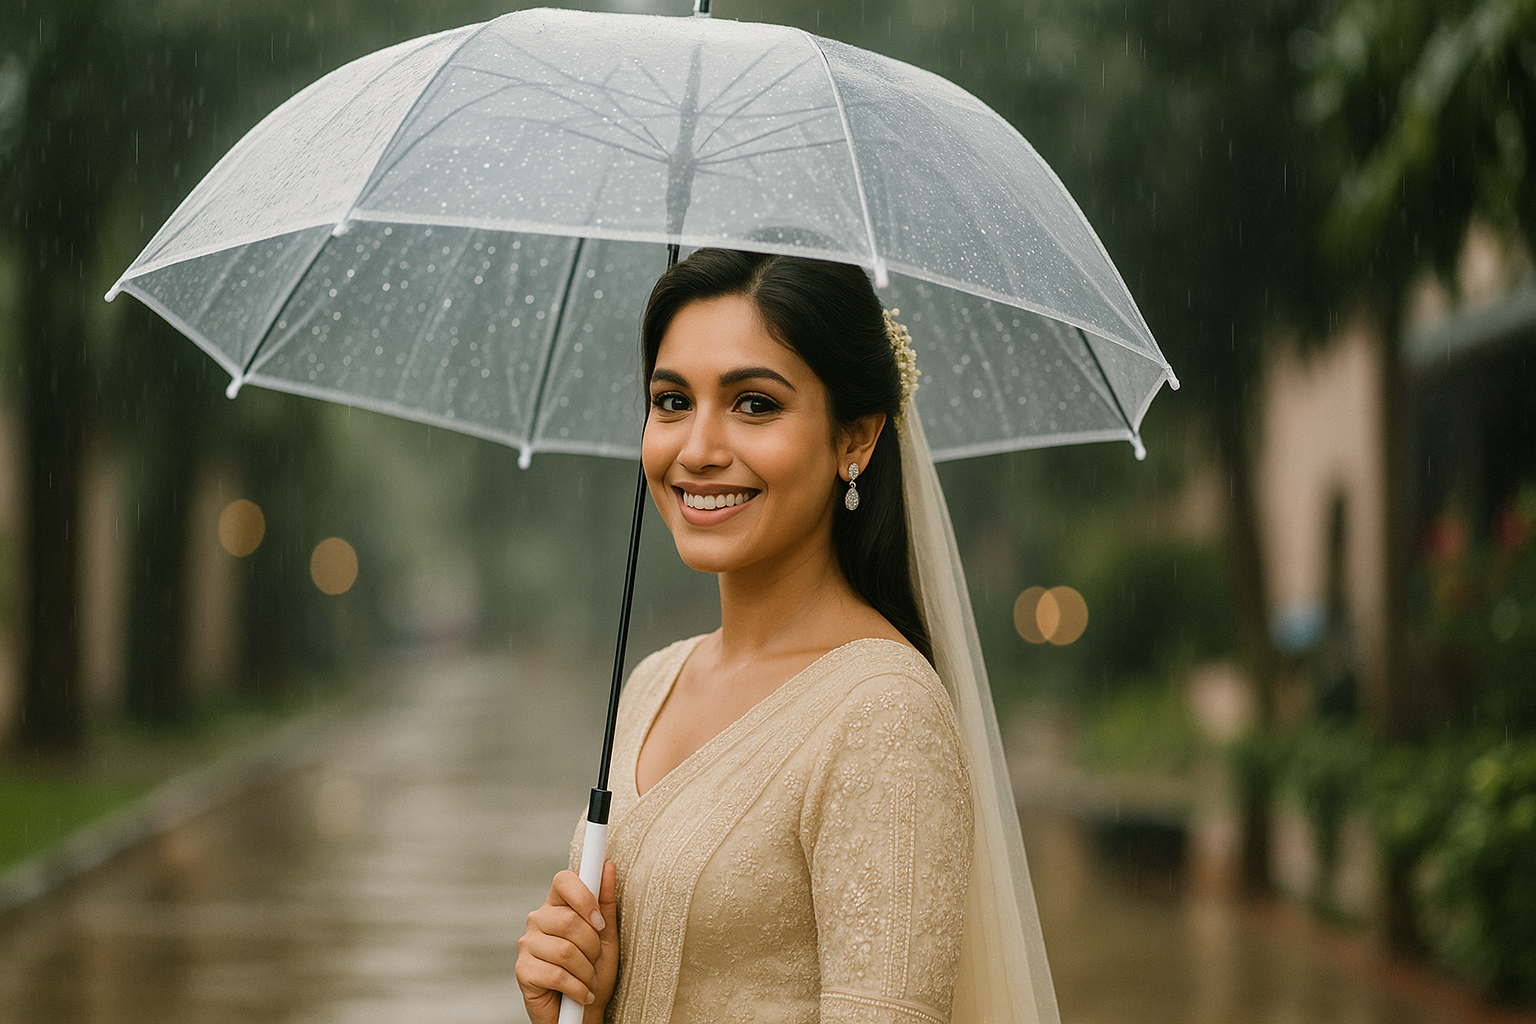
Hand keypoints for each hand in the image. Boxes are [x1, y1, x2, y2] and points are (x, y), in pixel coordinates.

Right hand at [516, 862, 617, 1023]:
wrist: (582, 1013)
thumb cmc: (594, 972)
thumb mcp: (606, 937)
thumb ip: (605, 903)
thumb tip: (608, 867)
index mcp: (557, 905)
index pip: (563, 880)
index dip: (584, 897)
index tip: (600, 923)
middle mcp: (538, 920)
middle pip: (569, 920)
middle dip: (592, 946)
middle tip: (594, 961)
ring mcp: (527, 945)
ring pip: (565, 950)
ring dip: (586, 971)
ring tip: (588, 980)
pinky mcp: (523, 971)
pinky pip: (557, 975)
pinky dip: (577, 988)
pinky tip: (581, 994)